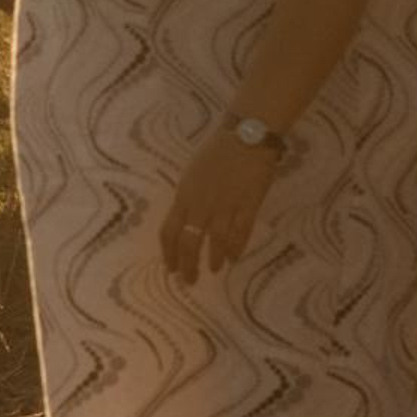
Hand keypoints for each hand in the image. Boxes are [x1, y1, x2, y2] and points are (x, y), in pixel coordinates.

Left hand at [158, 132, 281, 284]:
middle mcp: (201, 205)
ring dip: (213, 259)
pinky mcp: (248, 205)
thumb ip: (188, 198)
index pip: (169, 231)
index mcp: (184, 196)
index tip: (170, 267)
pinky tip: (233, 258)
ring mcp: (226, 206)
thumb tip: (184, 219)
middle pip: (190, 242)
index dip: (168, 253)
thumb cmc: (216, 152)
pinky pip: (241, 232)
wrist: (246, 136)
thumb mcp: (191, 174)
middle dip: (187, 264)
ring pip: (215, 241)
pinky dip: (236, 247)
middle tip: (189, 280)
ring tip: (212, 270)